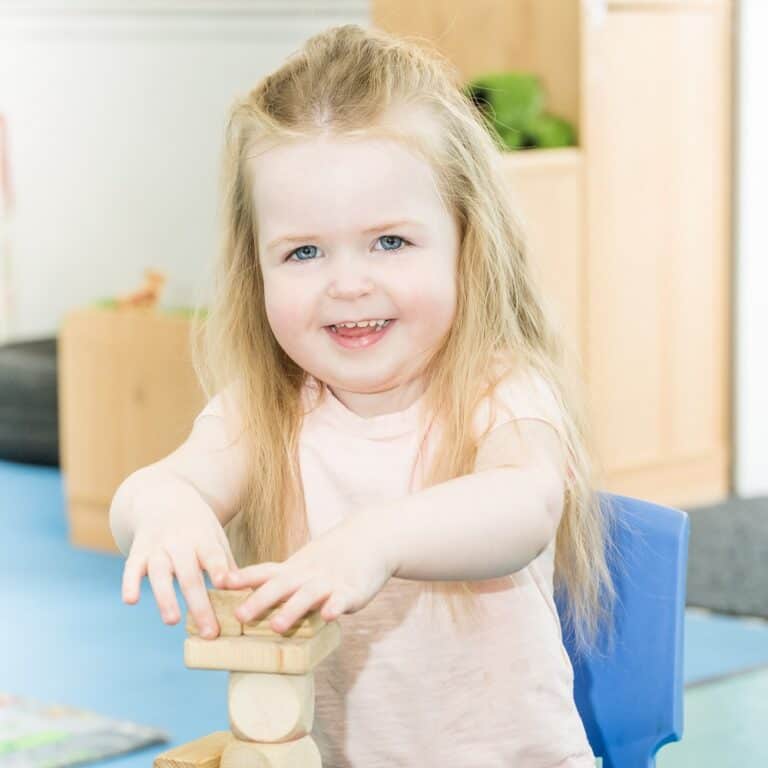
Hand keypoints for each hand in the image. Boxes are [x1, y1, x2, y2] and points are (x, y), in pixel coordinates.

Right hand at [121, 476, 237, 639]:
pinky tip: (131, 600)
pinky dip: (130, 583)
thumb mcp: (215, 535)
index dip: (217, 567)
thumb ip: (227, 564)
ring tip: (173, 621)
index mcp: (203, 538)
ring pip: (160, 574)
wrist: (163, 497)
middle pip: (189, 575)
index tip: (224, 584)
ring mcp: (157, 547)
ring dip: (166, 598)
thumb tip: (247, 594)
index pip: (212, 554)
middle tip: (211, 632)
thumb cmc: (196, 525)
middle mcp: (179, 542)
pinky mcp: (138, 552)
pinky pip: (131, 568)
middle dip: (199, 604)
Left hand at [223, 509, 396, 633]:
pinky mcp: (352, 590)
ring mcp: (329, 582)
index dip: (243, 577)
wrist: (371, 539)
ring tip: (276, 626)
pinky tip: (328, 615)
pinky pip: (342, 599)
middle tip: (239, 616)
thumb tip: (248, 602)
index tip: (220, 582)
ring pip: (307, 595)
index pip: (264, 572)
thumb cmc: (332, 558)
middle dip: (259, 601)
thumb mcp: (303, 566)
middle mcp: (307, 575)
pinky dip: (335, 606)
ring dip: (291, 610)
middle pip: (280, 586)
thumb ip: (280, 581)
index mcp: (293, 570)